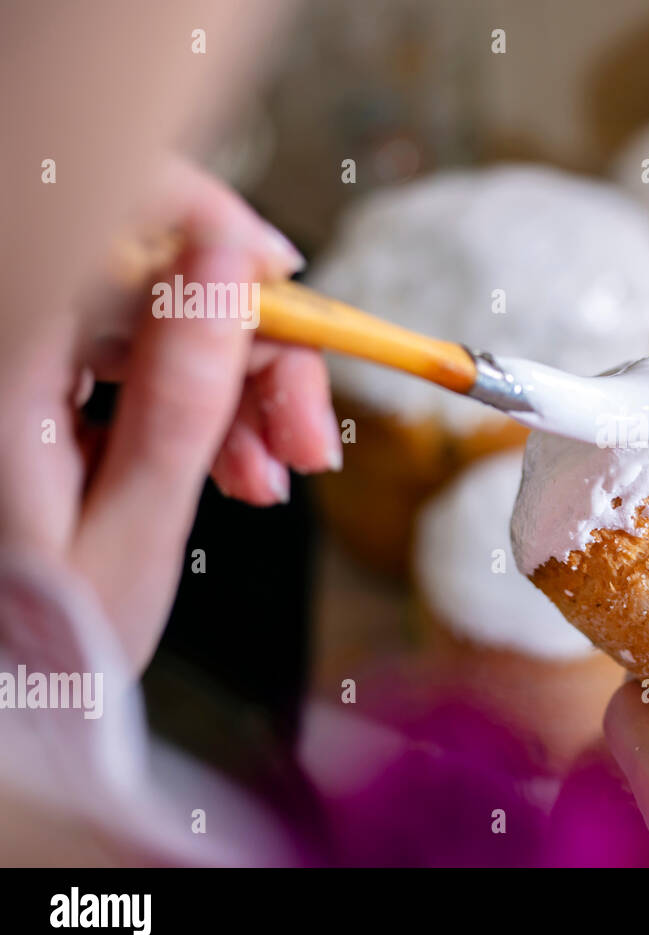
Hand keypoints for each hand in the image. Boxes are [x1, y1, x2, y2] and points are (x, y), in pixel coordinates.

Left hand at [0, 156, 340, 671]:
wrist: (16, 689)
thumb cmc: (53, 636)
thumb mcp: (131, 531)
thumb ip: (180, 398)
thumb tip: (228, 269)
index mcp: (8, 368)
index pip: (103, 225)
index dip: (203, 225)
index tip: (283, 279)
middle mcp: (16, 344)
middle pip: (153, 282)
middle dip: (253, 349)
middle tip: (312, 435)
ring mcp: (33, 363)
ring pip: (163, 322)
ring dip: (241, 391)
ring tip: (275, 478)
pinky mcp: (53, 384)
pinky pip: (147, 361)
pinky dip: (206, 408)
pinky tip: (237, 468)